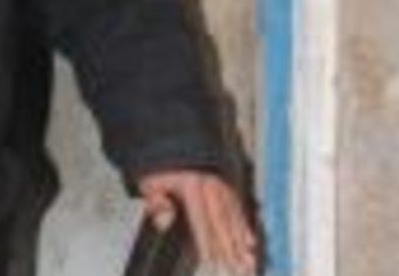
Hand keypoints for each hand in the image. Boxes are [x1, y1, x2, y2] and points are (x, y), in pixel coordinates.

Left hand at [137, 169, 256, 273]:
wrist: (170, 136)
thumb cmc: (159, 159)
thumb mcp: (148, 178)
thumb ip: (155, 202)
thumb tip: (163, 222)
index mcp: (191, 185)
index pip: (202, 221)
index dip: (208, 243)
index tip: (213, 261)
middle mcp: (210, 185)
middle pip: (222, 223)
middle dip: (231, 249)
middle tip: (239, 268)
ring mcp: (220, 183)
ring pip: (234, 217)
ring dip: (242, 241)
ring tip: (249, 260)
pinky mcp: (225, 183)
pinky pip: (238, 208)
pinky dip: (245, 227)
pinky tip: (250, 241)